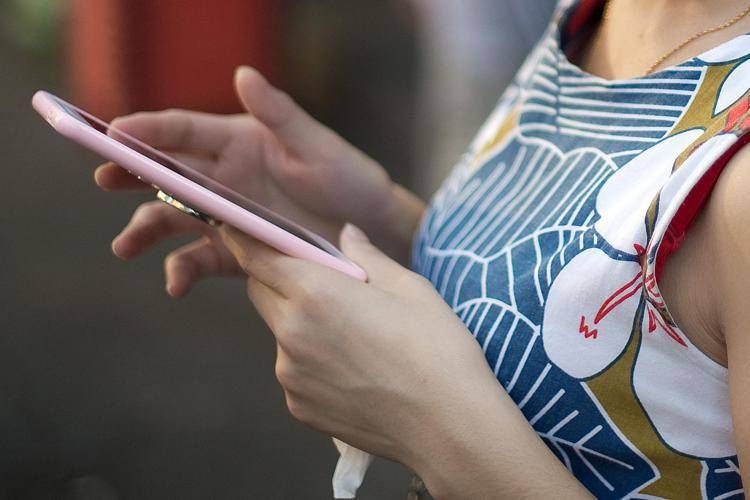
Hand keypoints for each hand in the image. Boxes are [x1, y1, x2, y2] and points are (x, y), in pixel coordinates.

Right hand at [96, 66, 423, 295]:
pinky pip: (201, 258)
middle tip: (104, 180)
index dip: (147, 131)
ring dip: (145, 229)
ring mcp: (228, 216)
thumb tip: (242, 74)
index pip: (183, 131)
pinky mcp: (238, 251)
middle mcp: (226, 177)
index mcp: (239, 141)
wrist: (372, 232)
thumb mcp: (316, 145)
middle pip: (166, 173)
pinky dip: (183, 269)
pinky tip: (176, 283)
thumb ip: (279, 114)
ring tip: (125, 246)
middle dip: (131, 175)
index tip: (114, 135)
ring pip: (174, 218)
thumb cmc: (349, 178)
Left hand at [220, 223, 498, 469]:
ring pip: (279, 331)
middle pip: (261, 291)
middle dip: (280, 278)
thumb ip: (366, 256)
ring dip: (299, 322)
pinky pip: (293, 368)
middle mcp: (291, 332)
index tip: (237, 227)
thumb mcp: (409, 288)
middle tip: (324, 282)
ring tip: (354, 337)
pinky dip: (310, 361)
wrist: (448, 426)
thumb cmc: (437, 349)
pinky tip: (353, 369)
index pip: (255, 255)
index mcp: (315, 292)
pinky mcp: (298, 405)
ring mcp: (290, 374)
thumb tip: (346, 234)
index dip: (242, 237)